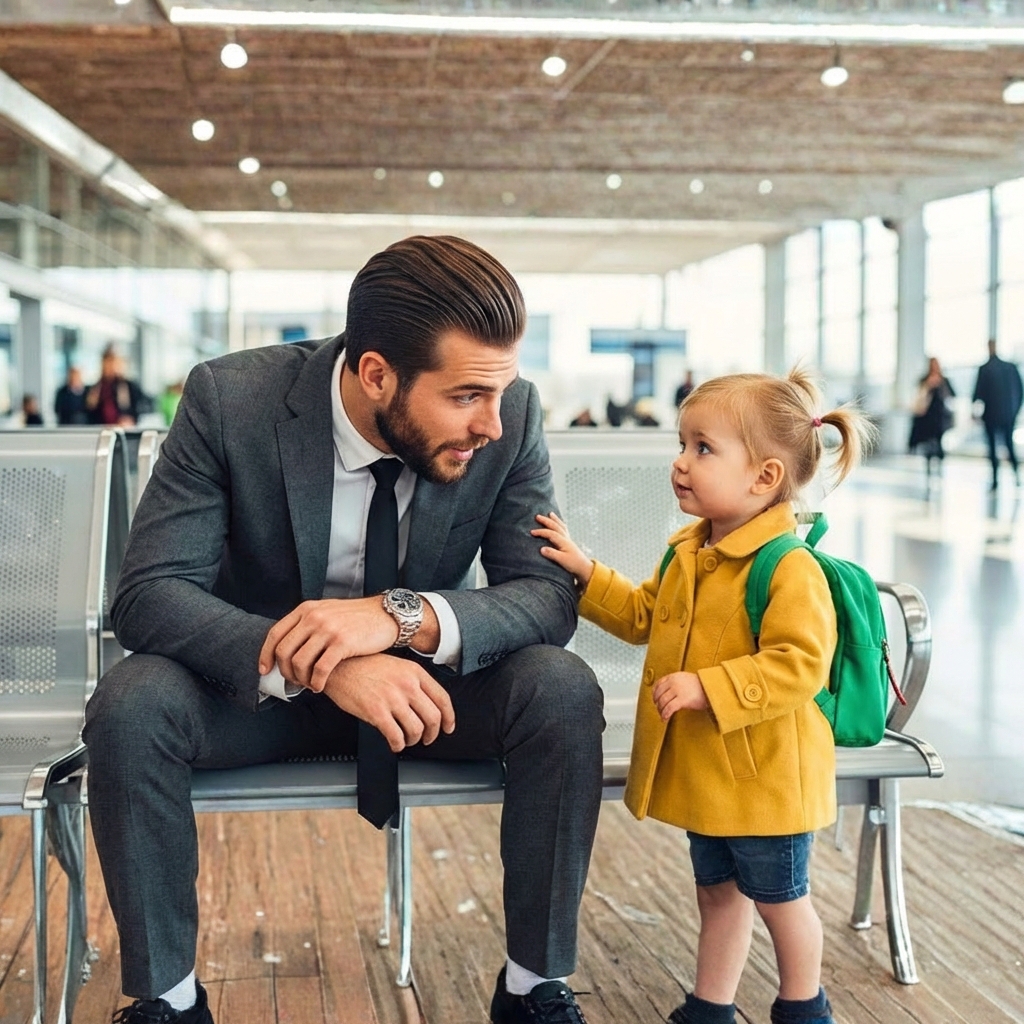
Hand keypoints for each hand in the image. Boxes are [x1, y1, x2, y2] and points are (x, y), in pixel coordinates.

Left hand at [258, 597, 399, 690]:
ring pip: (299, 663)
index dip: (266, 655)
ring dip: (301, 680)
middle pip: (284, 651)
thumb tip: (288, 647)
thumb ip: (308, 624)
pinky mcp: (342, 643)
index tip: (265, 669)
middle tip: (293, 682)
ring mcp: (328, 629)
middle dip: (285, 672)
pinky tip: (320, 686)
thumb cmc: (358, 618)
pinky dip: (316, 683)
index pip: (275, 634)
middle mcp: (314, 617)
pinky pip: (320, 670)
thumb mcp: (328, 612)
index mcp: (307, 609)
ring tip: (309, 684)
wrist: (386, 615)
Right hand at [323, 653, 455, 751]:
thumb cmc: (364, 665)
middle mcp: (407, 684)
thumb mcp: (396, 666)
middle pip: (433, 718)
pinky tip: (394, 744)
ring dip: (413, 740)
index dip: (449, 718)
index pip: (443, 699)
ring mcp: (392, 698)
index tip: (448, 727)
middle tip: (426, 739)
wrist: (338, 665)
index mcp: (415, 672)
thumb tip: (426, 705)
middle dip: (432, 734)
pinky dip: (398, 745)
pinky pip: (396, 736)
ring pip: (416, 730)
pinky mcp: (376, 711)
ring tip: (406, 740)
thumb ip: (413, 682)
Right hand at [531, 512, 593, 584]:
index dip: (541, 532)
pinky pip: (564, 530)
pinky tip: (560, 524)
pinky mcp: (569, 543)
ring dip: (555, 520)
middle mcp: (566, 538)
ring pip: (561, 526)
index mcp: (563, 542)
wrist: (584, 568)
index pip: (551, 534)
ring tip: (550, 514)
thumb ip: (552, 554)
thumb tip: (541, 548)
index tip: (532, 532)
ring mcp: (568, 540)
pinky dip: (561, 524)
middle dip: (546, 521)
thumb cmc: (574, 564)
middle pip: (555, 527)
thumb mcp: (562, 560)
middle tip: (538, 516)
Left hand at [652, 671, 708, 719]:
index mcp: (673, 676)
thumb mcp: (685, 679)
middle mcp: (673, 682)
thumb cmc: (700, 685)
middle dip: (657, 704)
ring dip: (660, 711)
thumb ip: (675, 682)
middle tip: (659, 710)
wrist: (711, 688)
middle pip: (659, 694)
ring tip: (662, 715)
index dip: (654, 694)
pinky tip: (665, 719)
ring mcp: (677, 690)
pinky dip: (665, 715)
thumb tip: (666, 692)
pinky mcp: (682, 700)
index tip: (655, 700)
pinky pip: (669, 709)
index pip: (658, 685)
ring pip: (662, 702)